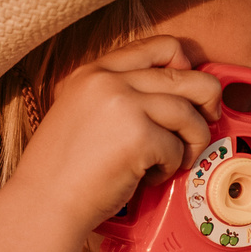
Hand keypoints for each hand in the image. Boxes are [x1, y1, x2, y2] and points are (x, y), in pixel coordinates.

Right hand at [7, 36, 222, 230]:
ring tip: (171, 162)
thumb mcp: (82, 113)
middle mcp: (108, 81)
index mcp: (93, 72)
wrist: (44, 204)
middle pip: (186, 76)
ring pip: (188, 113)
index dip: (186, 64)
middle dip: (207, 102)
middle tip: (204, 124)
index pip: (159, 46)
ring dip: (191, 142)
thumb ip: (118, 96)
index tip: (192, 90)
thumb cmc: (64, 171)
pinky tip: (148, 178)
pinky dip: (170, 168)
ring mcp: (122, 106)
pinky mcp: (138, 137)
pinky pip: (177, 148)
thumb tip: (174, 95)